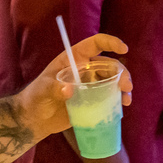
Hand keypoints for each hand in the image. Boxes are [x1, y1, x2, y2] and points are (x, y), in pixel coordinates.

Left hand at [16, 33, 130, 139]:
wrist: (35, 119)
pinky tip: (123, 106)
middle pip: (109, 64)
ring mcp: (90, 85)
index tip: (123, 49)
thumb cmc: (36, 98)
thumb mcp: (43, 90)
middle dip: (121, 72)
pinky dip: (119, 99)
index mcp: (74, 59)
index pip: (95, 44)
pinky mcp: (93, 100)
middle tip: (126, 86)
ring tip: (126, 99)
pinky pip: (110, 96)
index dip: (110, 43)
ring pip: (113, 80)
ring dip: (123, 86)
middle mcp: (85, 69)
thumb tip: (69, 90)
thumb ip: (54, 88)